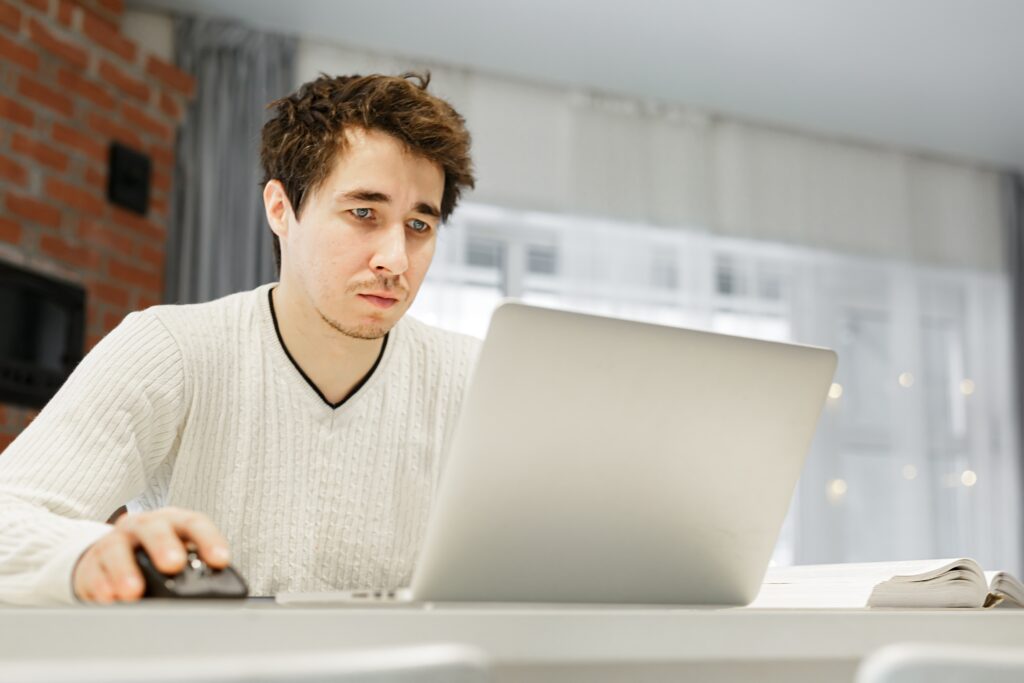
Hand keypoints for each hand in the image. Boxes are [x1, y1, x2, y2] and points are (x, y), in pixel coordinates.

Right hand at [72, 507, 230, 603]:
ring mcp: (115, 542)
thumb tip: (211, 592)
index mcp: (173, 522)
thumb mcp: (178, 554)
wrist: (111, 554)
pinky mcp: (91, 563)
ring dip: (126, 571)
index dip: (209, 540)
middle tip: (173, 564)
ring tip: (133, 592)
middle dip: (164, 545)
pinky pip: (93, 572)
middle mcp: (143, 527)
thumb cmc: (155, 556)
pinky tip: (108, 599)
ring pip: (117, 550)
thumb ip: (194, 568)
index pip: (194, 524)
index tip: (219, 560)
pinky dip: (100, 587)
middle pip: (153, 528)